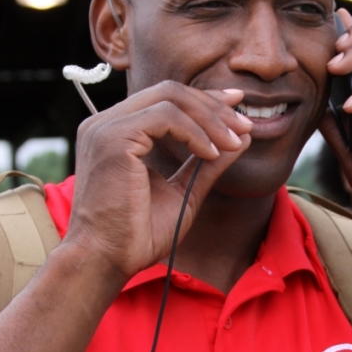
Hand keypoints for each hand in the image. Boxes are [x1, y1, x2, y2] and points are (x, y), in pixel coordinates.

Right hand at [62, 83, 251, 287]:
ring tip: (234, 142)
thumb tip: (242, 138)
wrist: (107, 260)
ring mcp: (106, 128)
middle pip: (169, 92)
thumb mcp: (183, 192)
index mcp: (117, 132)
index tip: (237, 108)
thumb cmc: (137, 234)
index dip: (204, 99)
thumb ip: (207, 163)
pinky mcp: (113, 138)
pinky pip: (165, 117)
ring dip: (209, 118)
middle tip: (245, 125)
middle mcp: (106, 123)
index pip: (164, 99)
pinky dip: (195, 132)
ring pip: (169, 99)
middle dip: (213, 105)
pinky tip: (212, 153)